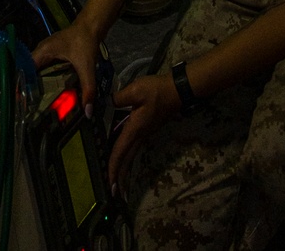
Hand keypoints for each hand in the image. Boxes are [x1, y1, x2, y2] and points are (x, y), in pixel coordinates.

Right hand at [32, 20, 99, 110]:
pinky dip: (47, 81)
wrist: (91, 25)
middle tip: (30, 109)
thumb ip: (87, 88)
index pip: (26, 70)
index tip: (22, 102)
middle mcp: (41, 52)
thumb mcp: (86, 66)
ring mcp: (47, 53)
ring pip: (38, 72)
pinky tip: (51, 93)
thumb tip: (88, 111)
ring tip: (37, 105)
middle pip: (31, 73)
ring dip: (38, 86)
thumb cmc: (84, 41)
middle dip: (31, 90)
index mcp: (43, 51)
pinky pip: (46, 71)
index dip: (23, 85)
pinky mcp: (54, 55)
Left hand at [108, 72, 180, 193]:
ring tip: (117, 183)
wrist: (177, 90)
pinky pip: (134, 148)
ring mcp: (145, 134)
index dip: (113, 167)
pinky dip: (127, 158)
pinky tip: (124, 159)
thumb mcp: (136, 90)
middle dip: (119, 177)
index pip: (120, 151)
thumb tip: (106, 103)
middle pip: (127, 160)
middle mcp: (139, 135)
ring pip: (131, 156)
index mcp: (134, 129)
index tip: (109, 183)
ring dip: (124, 170)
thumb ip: (119, 98)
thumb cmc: (158, 91)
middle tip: (113, 193)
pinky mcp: (147, 129)